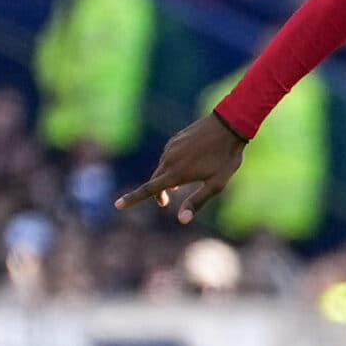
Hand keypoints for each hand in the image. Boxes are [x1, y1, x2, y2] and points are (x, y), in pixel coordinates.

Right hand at [115, 112, 245, 223]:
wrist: (228, 125)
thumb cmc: (226, 158)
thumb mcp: (216, 184)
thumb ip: (197, 201)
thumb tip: (182, 220)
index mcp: (176, 173)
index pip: (148, 190)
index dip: (132, 199)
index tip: (117, 205)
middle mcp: (168, 160)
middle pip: (154, 180)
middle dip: (157, 193)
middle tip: (165, 203)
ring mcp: (171, 148)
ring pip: (162, 167)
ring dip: (167, 178)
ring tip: (180, 185)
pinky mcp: (175, 139)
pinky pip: (169, 156)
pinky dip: (172, 165)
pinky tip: (186, 165)